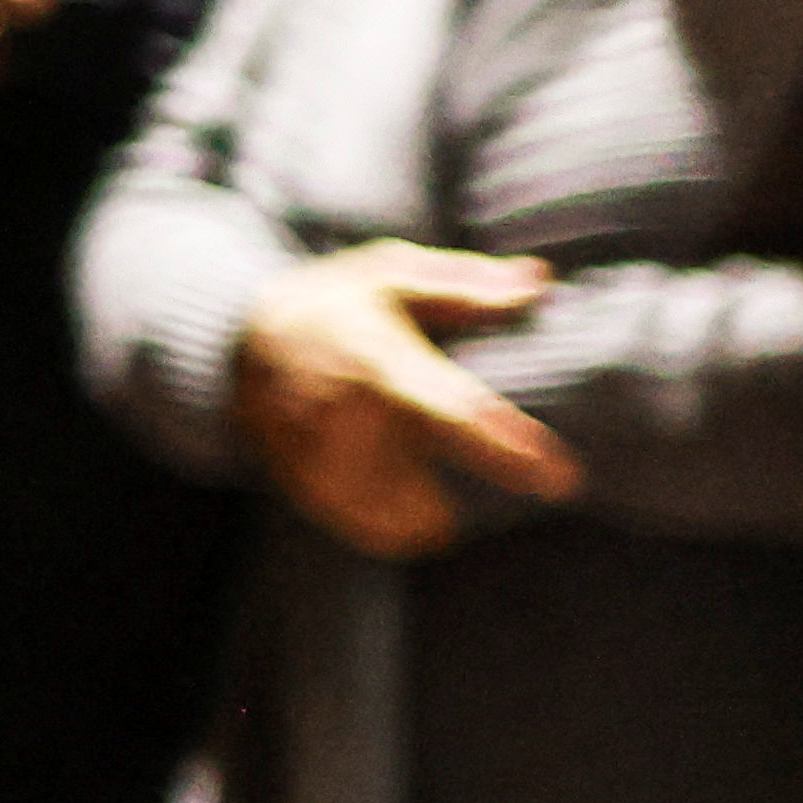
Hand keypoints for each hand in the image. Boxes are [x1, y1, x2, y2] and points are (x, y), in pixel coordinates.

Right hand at [231, 240, 581, 558]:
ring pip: (384, 512)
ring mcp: (313, 452)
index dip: (508, 451)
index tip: (564, 481)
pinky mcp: (299, 478)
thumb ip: (467, 286)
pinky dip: (388, 528)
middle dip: (449, 496)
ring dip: (421, 513)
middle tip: (504, 492)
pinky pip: (354, 522)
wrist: (237, 336)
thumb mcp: (394, 275)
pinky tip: (413, 525)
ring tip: (440, 511)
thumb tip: (540, 284)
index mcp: (379, 361)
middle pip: (415, 482)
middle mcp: (342, 413)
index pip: (454, 413)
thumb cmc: (335, 302)